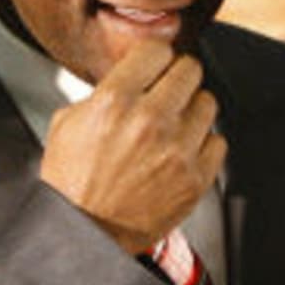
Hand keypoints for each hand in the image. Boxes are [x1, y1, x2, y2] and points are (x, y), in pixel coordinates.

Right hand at [40, 39, 224, 254]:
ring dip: (193, 109)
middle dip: (178, 76)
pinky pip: (217, 142)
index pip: (157, 50)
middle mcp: (150, 121)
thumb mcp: (67, 123)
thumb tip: (129, 77)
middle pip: (190, 70)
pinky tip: (183, 150)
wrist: (84, 234)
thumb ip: (101, 93)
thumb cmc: (72, 184)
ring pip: (208, 103)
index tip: (154, 64)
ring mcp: (177, 151)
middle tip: (169, 88)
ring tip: (176, 123)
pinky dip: (203, 143)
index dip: (154, 56)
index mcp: (115, 101)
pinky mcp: (194, 179)